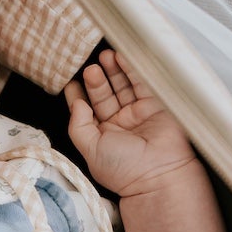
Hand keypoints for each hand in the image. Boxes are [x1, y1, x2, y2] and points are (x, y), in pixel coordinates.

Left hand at [65, 49, 196, 200]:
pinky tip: (121, 57)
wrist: (160, 175)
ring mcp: (138, 114)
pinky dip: (132, 69)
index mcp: (102, 136)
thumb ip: (78, 126)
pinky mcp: (156, 105)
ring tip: (104, 57)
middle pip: (105, 95)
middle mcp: (120, 124)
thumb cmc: (124, 169)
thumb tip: (76, 104)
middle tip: (90, 68)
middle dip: (96, 80)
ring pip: (123, 86)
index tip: (71, 82)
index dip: (79, 95)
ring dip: (113, 71)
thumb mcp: (91, 149)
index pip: (87, 110)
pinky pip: (142, 83)